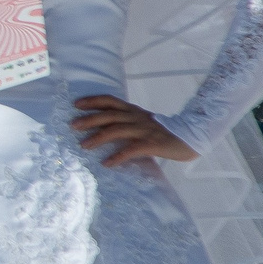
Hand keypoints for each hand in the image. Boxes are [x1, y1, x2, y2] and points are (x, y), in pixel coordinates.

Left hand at [71, 94, 195, 165]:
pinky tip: (107, 163)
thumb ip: (125, 121)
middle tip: (73, 126)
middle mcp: (137, 118)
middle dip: (90, 119)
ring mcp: (145, 130)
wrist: (190, 138)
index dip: (93, 100)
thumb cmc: (162, 132)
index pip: (111, 101)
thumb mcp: (142, 121)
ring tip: (84, 145)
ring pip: (117, 130)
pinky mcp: (152, 143)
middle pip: (110, 115)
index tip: (76, 104)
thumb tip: (101, 127)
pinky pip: (132, 149)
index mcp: (134, 111)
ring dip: (98, 137)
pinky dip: (118, 156)